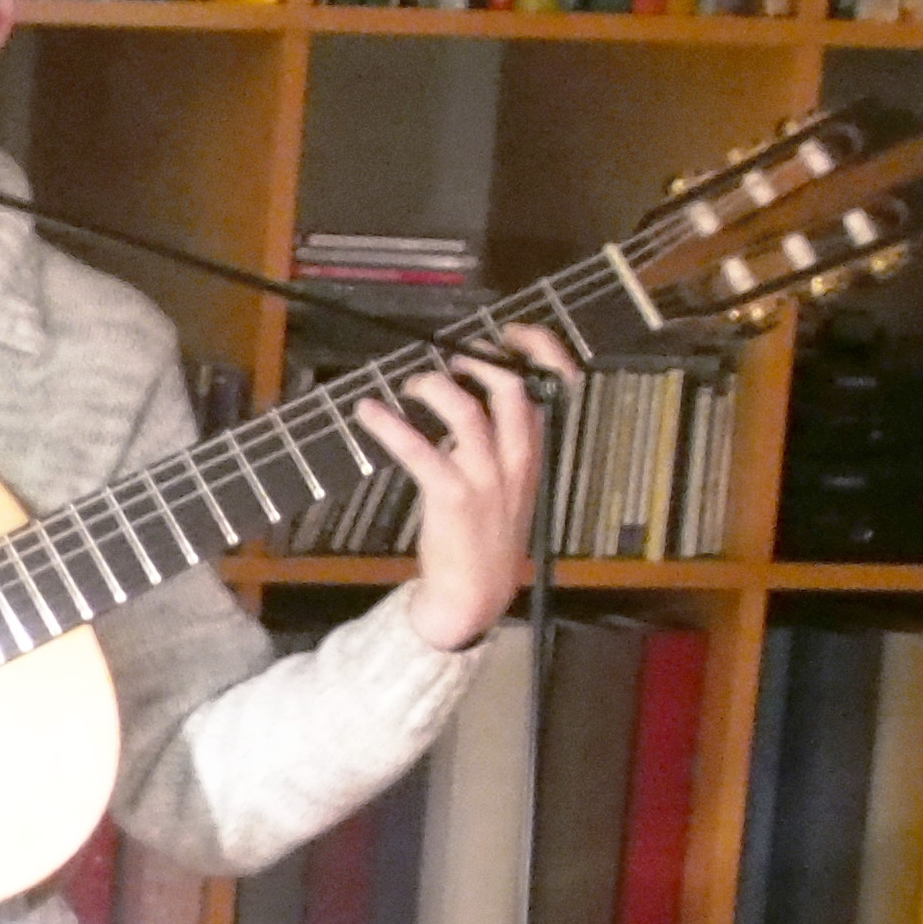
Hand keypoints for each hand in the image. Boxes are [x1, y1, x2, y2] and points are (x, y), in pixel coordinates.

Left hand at [367, 321, 567, 650]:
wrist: (476, 590)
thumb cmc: (486, 531)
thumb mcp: (509, 481)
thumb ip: (499, 441)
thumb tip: (467, 400)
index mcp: (534, 451)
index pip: (554, 388)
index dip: (538, 351)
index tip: (510, 333)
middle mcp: (517, 459)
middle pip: (512, 389)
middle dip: (481, 361)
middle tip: (452, 358)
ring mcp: (487, 477)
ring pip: (466, 412)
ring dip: (434, 387)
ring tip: (412, 383)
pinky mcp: (452, 495)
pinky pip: (418, 450)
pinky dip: (389, 425)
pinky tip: (367, 411)